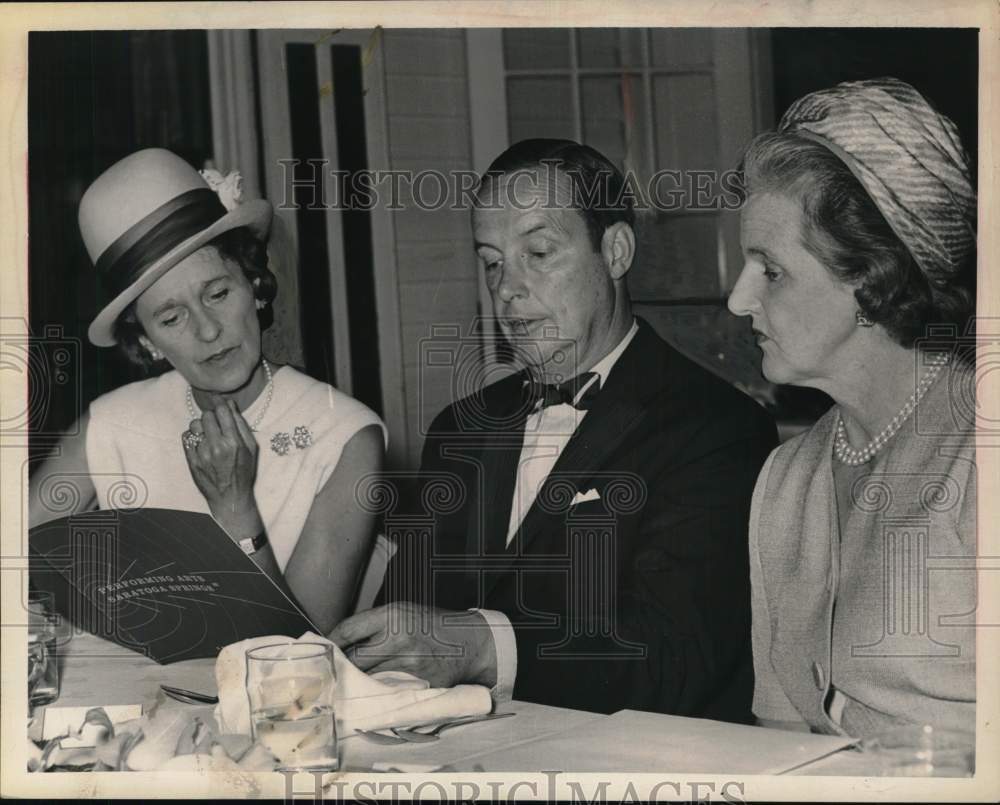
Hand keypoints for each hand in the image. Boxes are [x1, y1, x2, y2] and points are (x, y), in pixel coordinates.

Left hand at [182, 397, 259, 528]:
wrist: (230, 496)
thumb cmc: (244, 472)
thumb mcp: (251, 448)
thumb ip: (241, 425)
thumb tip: (230, 405)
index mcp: (234, 442)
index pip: (222, 411)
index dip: (219, 403)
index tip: (218, 400)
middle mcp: (216, 446)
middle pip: (206, 416)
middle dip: (211, 416)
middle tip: (216, 423)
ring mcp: (202, 454)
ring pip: (194, 425)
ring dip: (201, 426)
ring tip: (207, 434)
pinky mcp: (191, 460)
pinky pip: (186, 438)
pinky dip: (193, 437)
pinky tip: (201, 443)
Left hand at [328, 602, 496, 688]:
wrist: (469, 641)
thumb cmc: (431, 626)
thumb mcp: (403, 613)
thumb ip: (374, 625)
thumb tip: (341, 640)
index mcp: (391, 615)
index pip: (347, 630)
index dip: (331, 642)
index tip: (323, 651)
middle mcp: (397, 636)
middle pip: (354, 657)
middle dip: (341, 666)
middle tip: (330, 672)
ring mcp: (408, 662)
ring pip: (368, 677)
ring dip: (357, 681)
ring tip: (348, 682)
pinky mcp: (417, 682)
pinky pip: (388, 689)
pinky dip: (379, 690)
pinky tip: (374, 691)